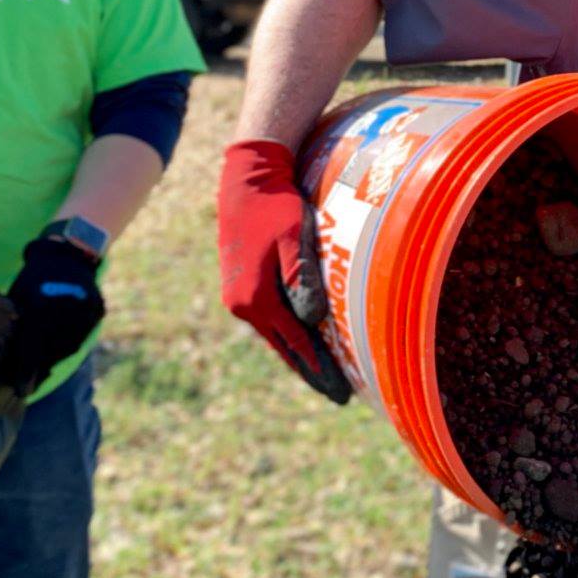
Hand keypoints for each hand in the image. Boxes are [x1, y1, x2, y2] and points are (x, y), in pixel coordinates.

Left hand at [2, 236, 106, 396]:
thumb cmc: (33, 279)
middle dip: (35, 370)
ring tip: (40, 371)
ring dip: (52, 360)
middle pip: (49, 352)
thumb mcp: (18, 301)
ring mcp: (85, 311)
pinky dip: (66, 347)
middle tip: (25, 385)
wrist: (67, 254)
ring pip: (67, 348)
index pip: (30, 348)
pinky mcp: (97, 312)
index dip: (22, 371)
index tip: (16, 391)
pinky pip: (80, 338)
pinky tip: (56, 354)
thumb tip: (8, 364)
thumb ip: (16, 330)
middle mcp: (66, 310)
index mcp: (41, 306)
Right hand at [217, 139, 350, 403]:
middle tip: (338, 396)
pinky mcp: (240, 286)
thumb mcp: (293, 238)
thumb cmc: (276, 206)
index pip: (295, 343)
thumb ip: (302, 278)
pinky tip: (303, 342)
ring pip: (275, 335)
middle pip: (283, 347)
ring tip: (324, 377)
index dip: (318, 368)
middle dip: (310, 371)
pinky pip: (269, 320)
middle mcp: (242, 304)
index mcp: (255, 298)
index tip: (339, 392)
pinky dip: (287, 335)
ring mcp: (237, 297)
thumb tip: (313, 320)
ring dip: (298, 354)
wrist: (246, 180)